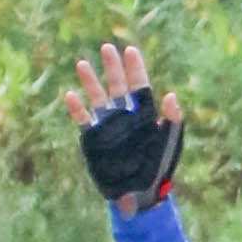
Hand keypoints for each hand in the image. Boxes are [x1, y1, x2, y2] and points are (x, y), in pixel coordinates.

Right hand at [69, 34, 184, 207]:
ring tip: (83, 63)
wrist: (139, 193)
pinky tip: (70, 95)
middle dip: (113, 67)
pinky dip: (77, 109)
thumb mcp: (169, 144)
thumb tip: (171, 96)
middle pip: (118, 86)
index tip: (130, 50)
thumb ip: (171, 121)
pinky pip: (84, 120)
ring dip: (91, 82)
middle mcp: (125, 116)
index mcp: (144, 114)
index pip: (140, 86)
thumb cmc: (157, 168)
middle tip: (107, 48)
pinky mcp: (94, 138)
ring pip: (98, 98)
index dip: (135, 68)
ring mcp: (108, 125)